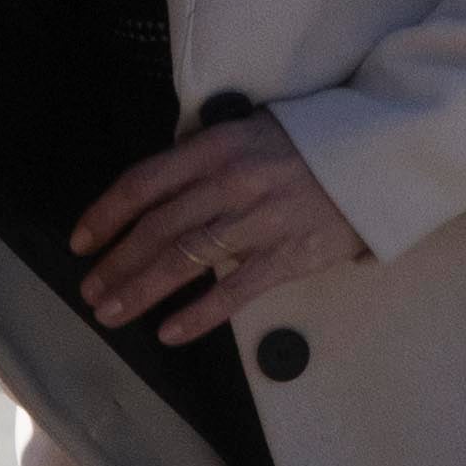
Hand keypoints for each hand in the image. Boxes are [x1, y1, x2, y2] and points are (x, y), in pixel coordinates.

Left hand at [70, 108, 373, 347]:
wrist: (383, 156)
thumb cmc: (314, 146)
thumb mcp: (252, 133)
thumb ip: (208, 161)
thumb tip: (162, 197)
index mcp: (217, 147)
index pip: (144, 182)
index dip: (105, 214)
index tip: (81, 240)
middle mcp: (231, 182)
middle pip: (156, 228)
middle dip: (115, 263)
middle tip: (90, 291)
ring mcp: (260, 220)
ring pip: (184, 261)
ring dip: (140, 290)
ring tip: (112, 313)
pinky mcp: (289, 255)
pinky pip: (233, 292)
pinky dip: (197, 316)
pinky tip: (170, 333)